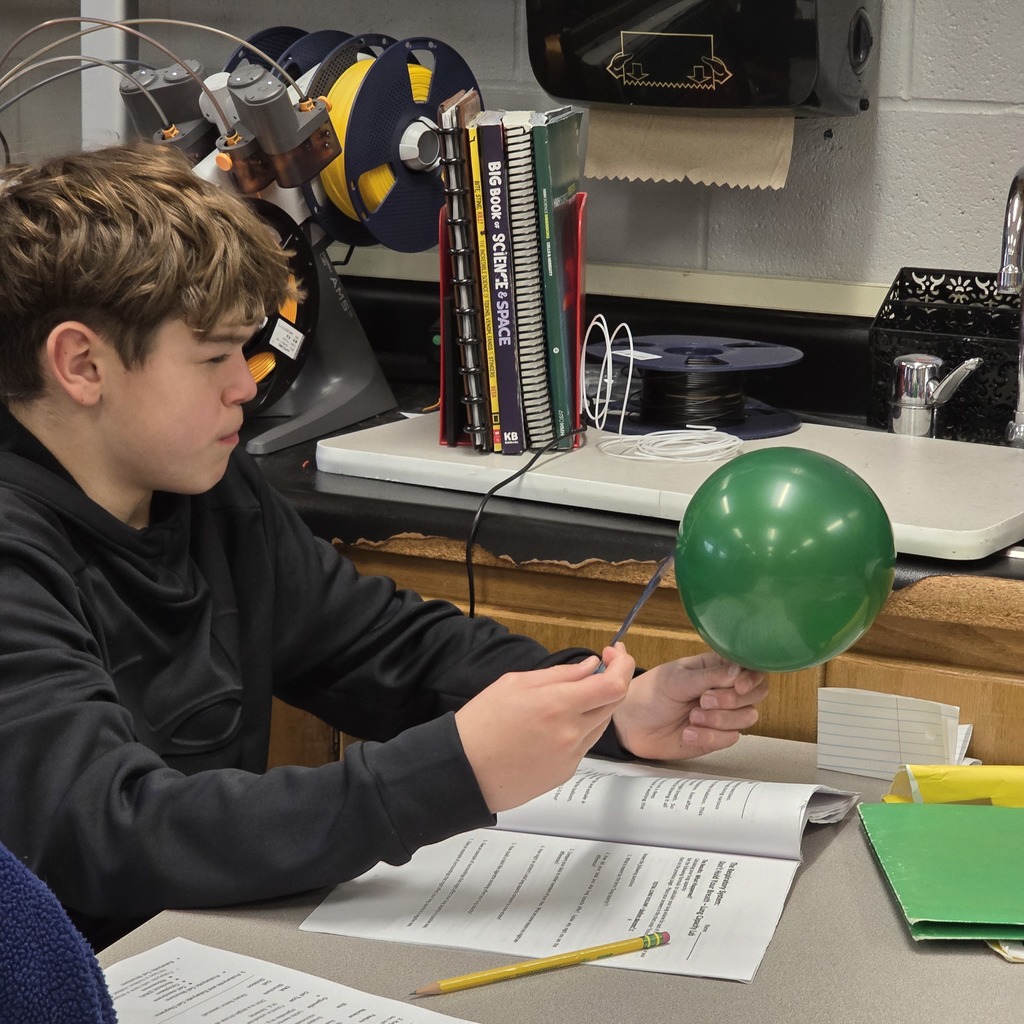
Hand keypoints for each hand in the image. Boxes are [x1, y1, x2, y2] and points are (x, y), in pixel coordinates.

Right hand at [455, 646, 634, 812]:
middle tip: (599, 668)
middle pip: (614, 704)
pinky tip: (555, 724)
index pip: (614, 686)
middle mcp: (571, 733)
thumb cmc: (481, 723)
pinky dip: (580, 728)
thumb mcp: (514, 683)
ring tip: (570, 697)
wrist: (463, 771)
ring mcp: (571, 756)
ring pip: (600, 724)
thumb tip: (591, 667)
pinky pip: (584, 744)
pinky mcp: (566, 772)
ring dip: (595, 705)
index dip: (623, 666)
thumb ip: (559, 674)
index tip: (614, 654)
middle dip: (612, 682)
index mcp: (557, 705)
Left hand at [609, 650, 767, 760]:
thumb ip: (709, 676)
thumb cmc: (649, 693)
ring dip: (719, 720)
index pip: (749, 668)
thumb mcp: (676, 680)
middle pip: (755, 694)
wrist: (630, 725)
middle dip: (732, 700)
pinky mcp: (715, 737)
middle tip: (704, 701)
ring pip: (746, 718)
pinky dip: (709, 737)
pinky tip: (688, 733)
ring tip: (692, 717)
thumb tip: (737, 670)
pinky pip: (730, 739)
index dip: (750, 678)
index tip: (738, 686)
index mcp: (714, 667)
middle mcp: (722, 689)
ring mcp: (721, 714)